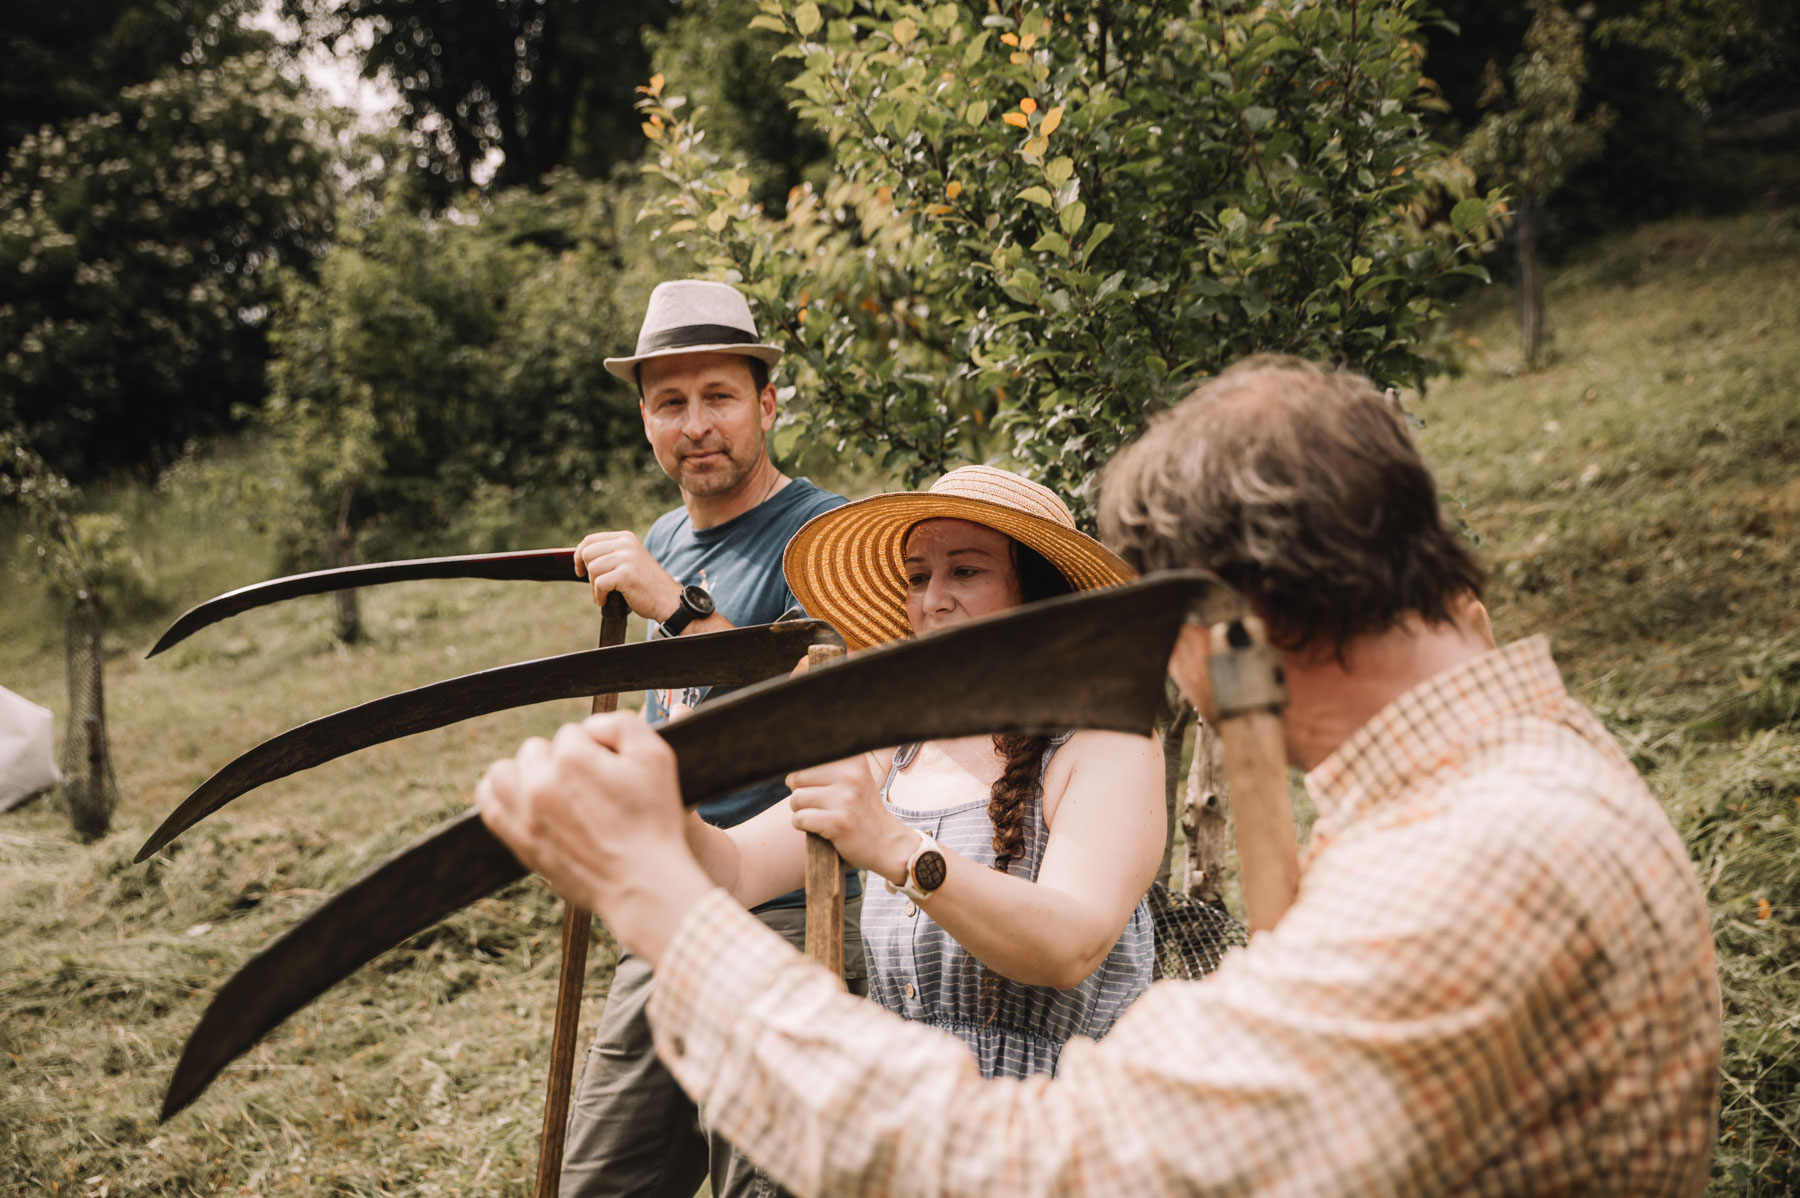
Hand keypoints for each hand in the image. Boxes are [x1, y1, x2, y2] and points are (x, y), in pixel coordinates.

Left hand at [475, 713, 710, 963]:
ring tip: (548, 786)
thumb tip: (590, 727)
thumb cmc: (654, 819)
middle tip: (586, 782)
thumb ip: (622, 724)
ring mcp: (525, 815)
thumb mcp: (657, 756)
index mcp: (573, 759)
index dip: (594, 747)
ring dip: (523, 773)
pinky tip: (521, 798)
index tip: (610, 769)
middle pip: (536, 749)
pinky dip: (499, 795)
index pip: (571, 732)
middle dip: (559, 759)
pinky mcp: (520, 842)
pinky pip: (489, 805)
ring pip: (503, 772)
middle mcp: (541, 784)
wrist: (643, 883)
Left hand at [572, 531, 682, 620]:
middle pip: (588, 553)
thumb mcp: (629, 561)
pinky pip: (599, 584)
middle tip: (598, 586)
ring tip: (605, 595)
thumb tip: (580, 557)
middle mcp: (626, 544)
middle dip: (588, 573)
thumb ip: (611, 555)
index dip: (579, 556)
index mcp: (626, 538)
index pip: (590, 540)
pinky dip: (599, 596)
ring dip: (594, 587)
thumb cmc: (646, 585)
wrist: (668, 601)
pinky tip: (606, 601)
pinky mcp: (626, 574)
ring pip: (592, 569)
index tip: (580, 570)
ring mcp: (627, 558)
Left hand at [786, 756, 915, 884]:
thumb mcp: (854, 780)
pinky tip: (818, 828)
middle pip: (796, 777)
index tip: (815, 786)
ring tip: (818, 816)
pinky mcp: (838, 822)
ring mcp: (845, 799)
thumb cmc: (862, 811)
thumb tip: (789, 768)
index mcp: (854, 760)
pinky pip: (799, 819)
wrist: (888, 844)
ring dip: (800, 811)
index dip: (803, 775)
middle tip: (816, 805)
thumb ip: (828, 768)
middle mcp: (851, 775)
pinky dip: (802, 826)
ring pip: (796, 799)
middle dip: (800, 793)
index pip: (807, 757)